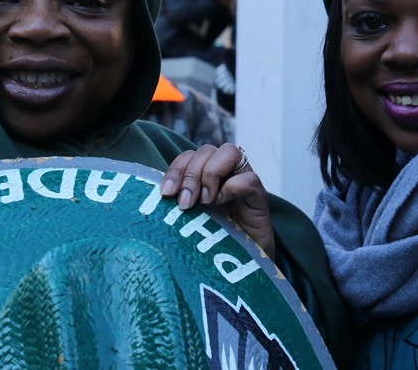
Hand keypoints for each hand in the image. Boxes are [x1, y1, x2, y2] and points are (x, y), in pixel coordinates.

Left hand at [161, 143, 275, 259]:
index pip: (189, 155)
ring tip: (206, 201)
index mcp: (204, 177)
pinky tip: (222, 203)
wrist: (243, 267)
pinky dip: (233, 186)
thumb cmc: (213, 243)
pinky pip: (249, 178)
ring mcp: (243, 182)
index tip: (166, 193)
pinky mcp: (259, 197)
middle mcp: (225, 174)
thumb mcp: (189, 221)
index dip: (176, 169)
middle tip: (186, 204)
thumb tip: (158, 198)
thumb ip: (177, 204)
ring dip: (211, 173)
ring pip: (230, 152)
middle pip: (206, 150)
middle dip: (191, 175)